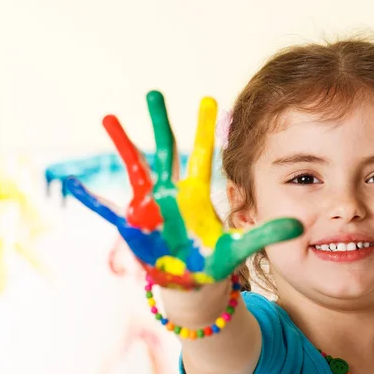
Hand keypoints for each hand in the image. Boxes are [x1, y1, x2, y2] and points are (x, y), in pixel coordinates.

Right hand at [65, 91, 302, 288]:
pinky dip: (92, 199)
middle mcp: (171, 193)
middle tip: (155, 92)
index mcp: (197, 194)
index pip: (201, 154)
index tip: (208, 99)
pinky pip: (108, 211)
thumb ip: (266, 234)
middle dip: (162, 122)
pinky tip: (72, 184)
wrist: (193, 282)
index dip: (204, 129)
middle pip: (166, 151)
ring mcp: (150, 207)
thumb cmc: (215, 261)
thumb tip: (301, 226)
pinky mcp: (133, 227)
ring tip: (109, 116)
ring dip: (122, 144)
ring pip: (135, 169)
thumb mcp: (241, 246)